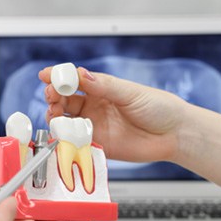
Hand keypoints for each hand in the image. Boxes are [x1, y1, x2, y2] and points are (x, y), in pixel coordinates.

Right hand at [40, 66, 186, 162]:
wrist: (174, 135)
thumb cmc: (159, 108)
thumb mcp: (131, 93)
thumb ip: (105, 86)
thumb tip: (80, 74)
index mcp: (102, 89)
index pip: (74, 81)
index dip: (58, 78)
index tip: (46, 75)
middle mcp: (94, 107)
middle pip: (65, 101)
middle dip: (54, 97)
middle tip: (51, 96)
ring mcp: (94, 126)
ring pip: (66, 121)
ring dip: (56, 117)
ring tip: (55, 115)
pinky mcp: (98, 145)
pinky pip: (76, 142)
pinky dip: (66, 139)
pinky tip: (63, 135)